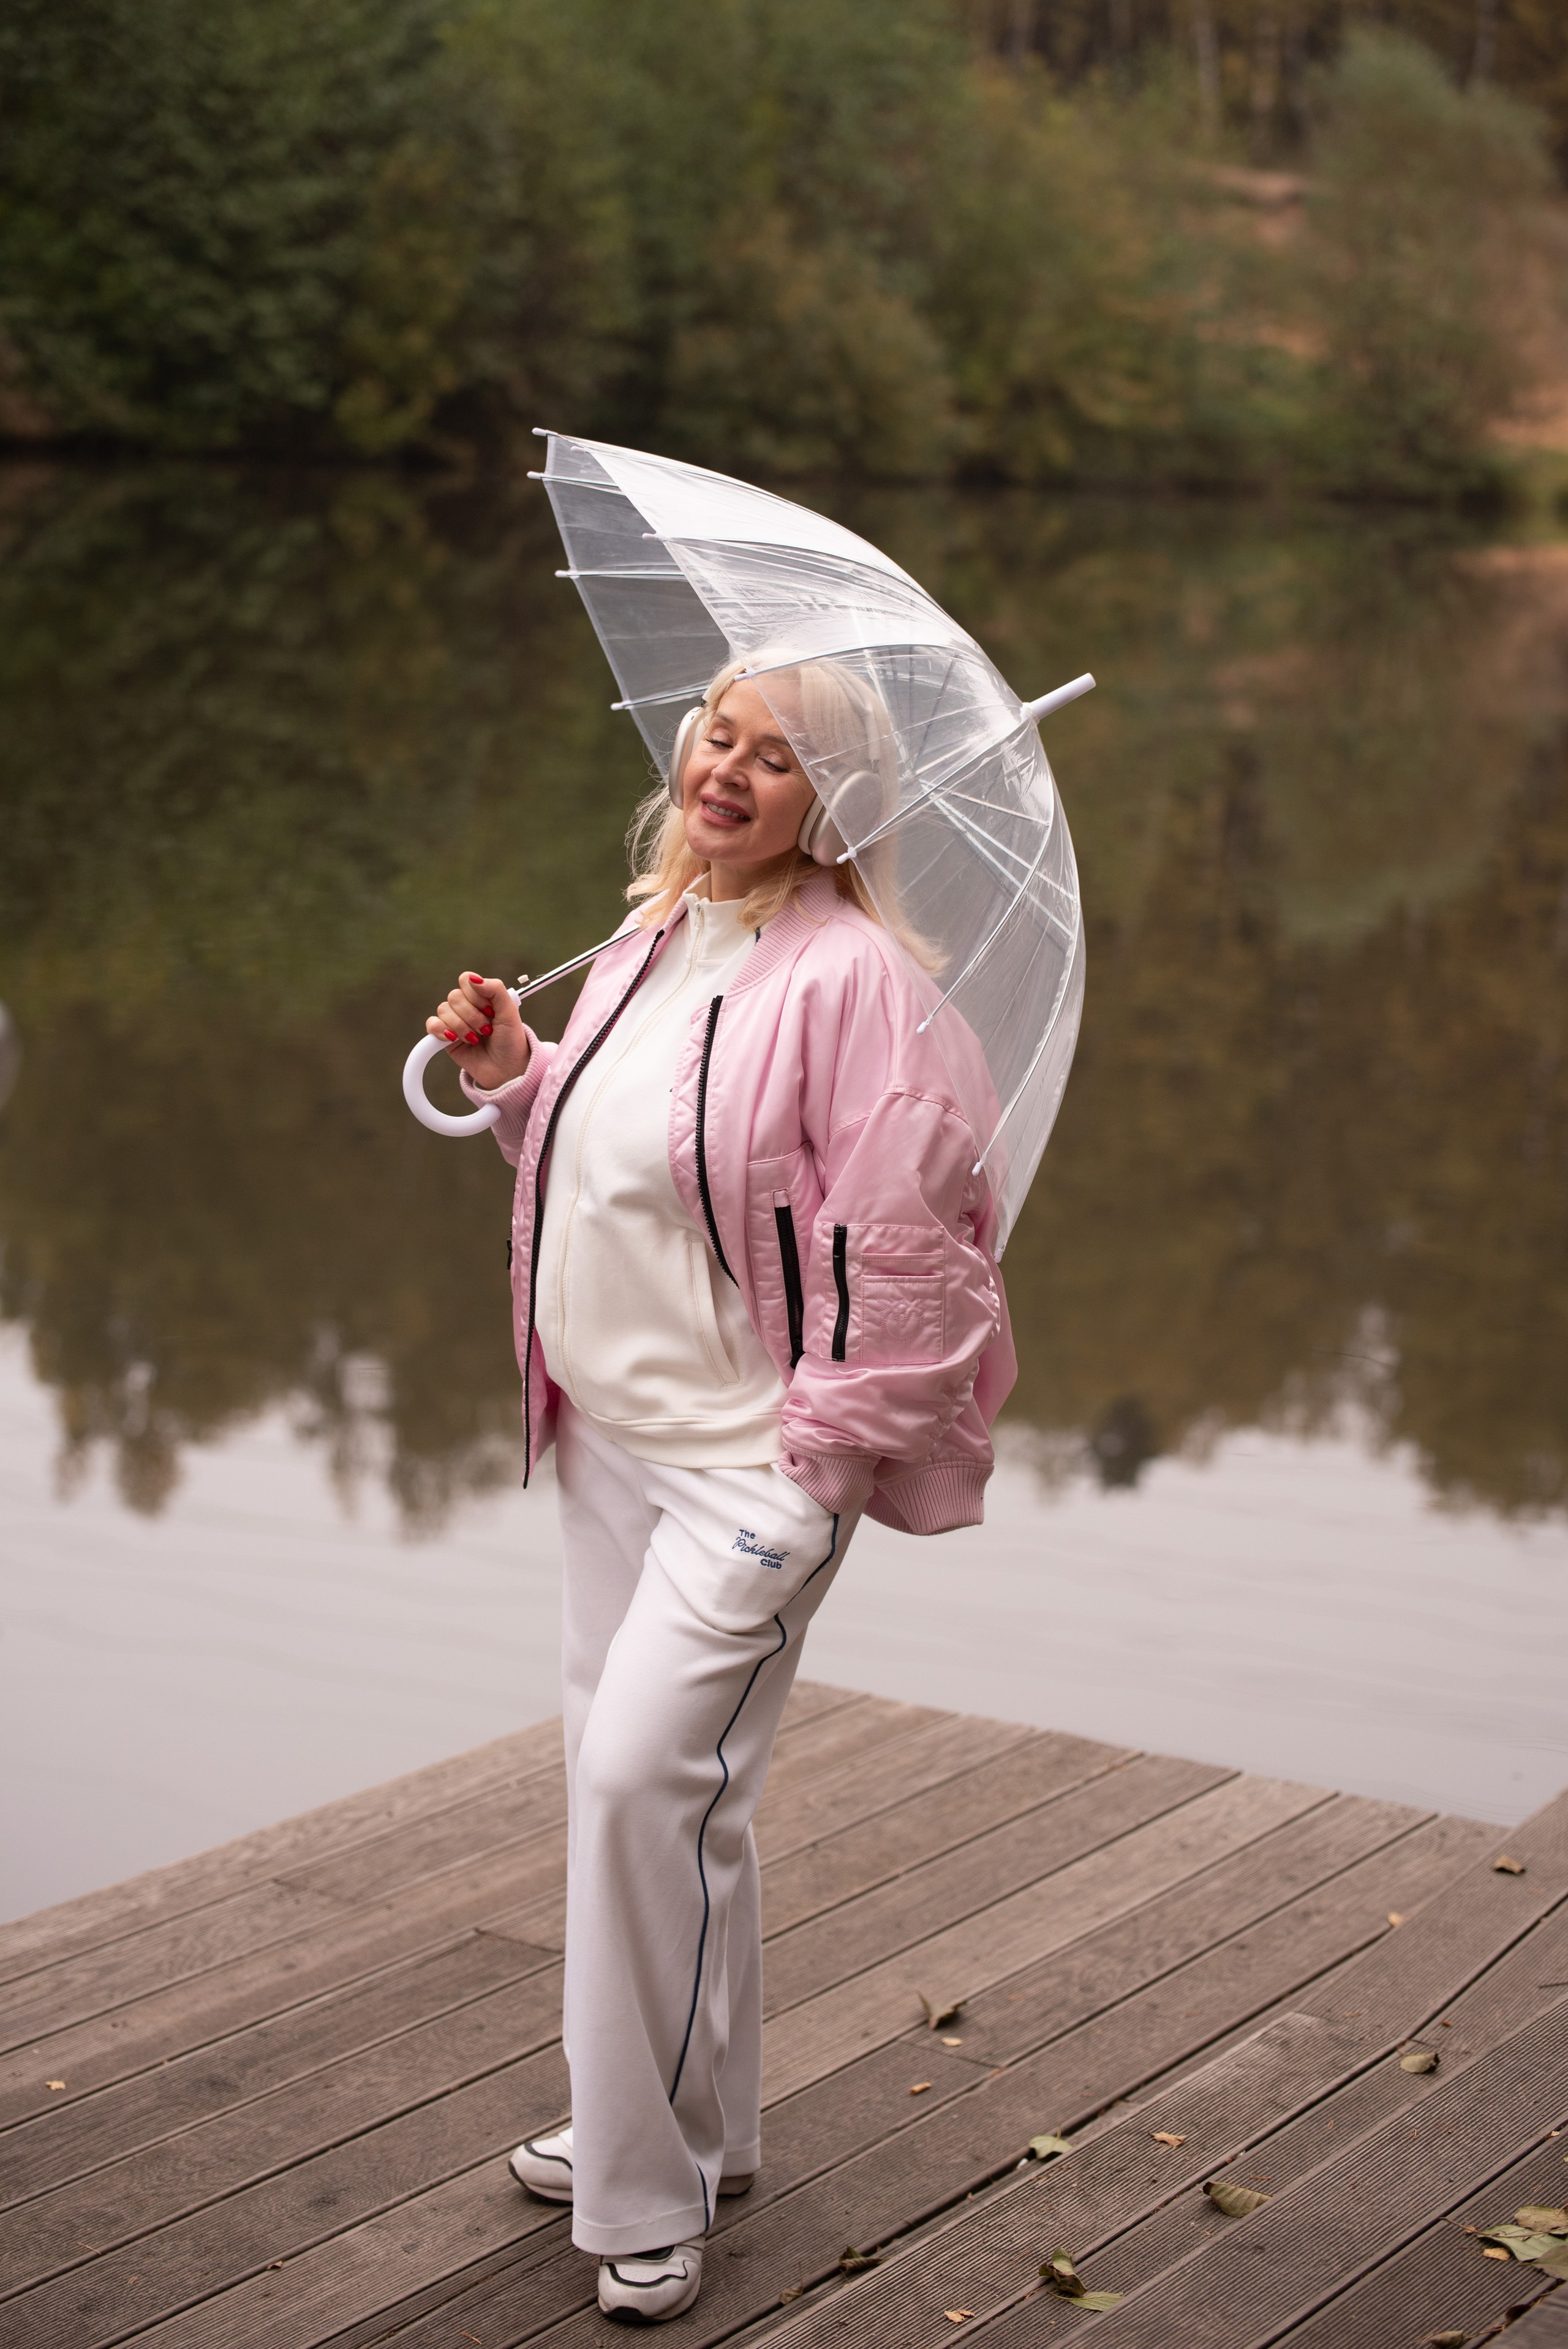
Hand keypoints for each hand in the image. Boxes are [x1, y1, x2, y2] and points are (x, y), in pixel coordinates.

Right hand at [426, 974, 530, 1091]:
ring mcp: (455, 1021)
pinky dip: (441, 1030)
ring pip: (443, 1010)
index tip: (491, 1011)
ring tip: (475, 1039)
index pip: (466, 981)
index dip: (476, 995)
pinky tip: (454, 1039)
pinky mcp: (445, 1037)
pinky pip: (431, 1024)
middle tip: (487, 1030)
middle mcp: (467, 1007)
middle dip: (472, 1016)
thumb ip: (495, 989)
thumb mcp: (510, 1012)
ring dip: (461, 1026)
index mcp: (482, 996)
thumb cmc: (511, 1041)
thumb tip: (473, 978)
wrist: (506, 1070)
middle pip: (454, 996)